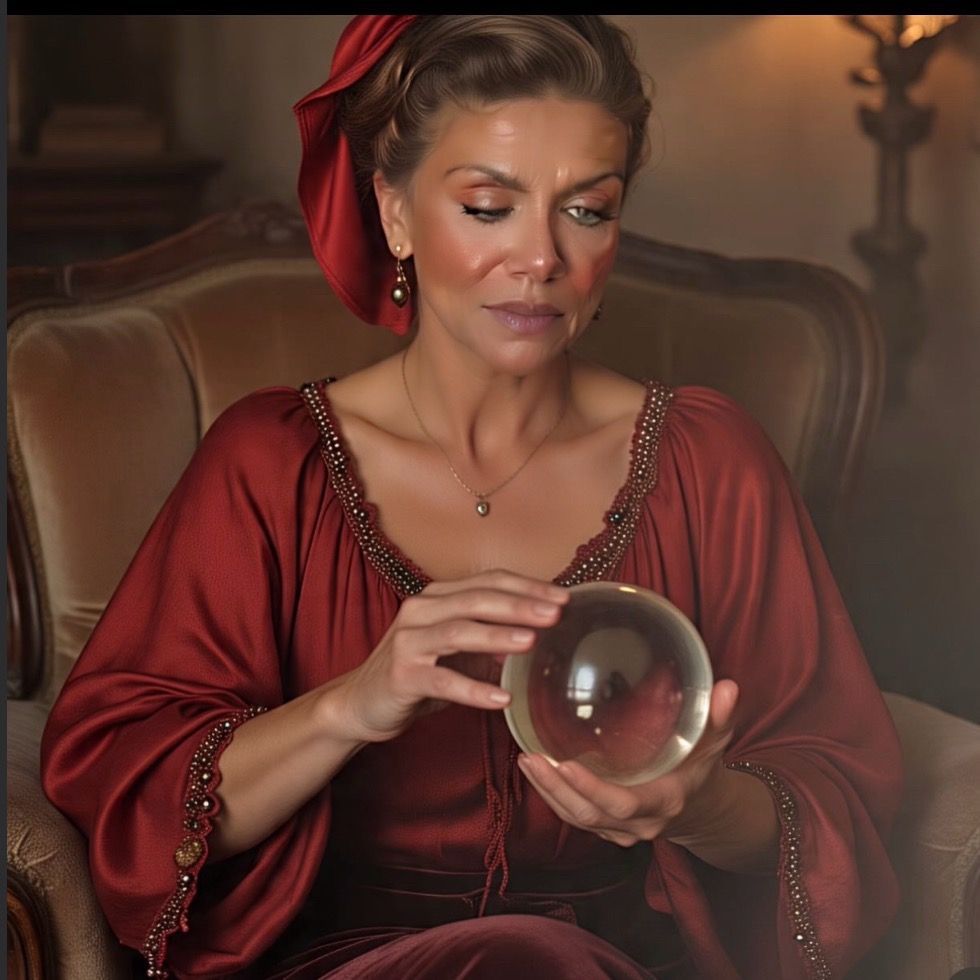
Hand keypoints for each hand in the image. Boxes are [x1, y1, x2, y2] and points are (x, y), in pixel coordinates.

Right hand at [334, 570, 569, 743]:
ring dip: (497, 636)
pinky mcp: (401, 675)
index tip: (565, 597)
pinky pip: (443, 681)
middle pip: (476, 599)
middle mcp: (421, 610)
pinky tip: (503, 698)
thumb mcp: (458, 652)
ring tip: (531, 642)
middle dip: (519, 605)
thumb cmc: (418, 672)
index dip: (527, 586)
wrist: (362, 702)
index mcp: (438, 597)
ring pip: (458, 631)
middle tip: (556, 614)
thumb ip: (492, 642)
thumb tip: (541, 637)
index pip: (488, 581)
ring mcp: (408, 640)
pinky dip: (474, 689)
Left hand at [516, 679, 739, 848]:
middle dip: (556, 788)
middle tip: (530, 758)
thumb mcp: (714, 742)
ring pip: (576, 818)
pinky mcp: (606, 827)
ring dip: (547, 792)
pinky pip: (574, 816)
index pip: (622, 803)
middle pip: (588, 814)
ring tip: (525, 760)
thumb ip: (718, 716)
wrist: (702, 809)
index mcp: (663, 802)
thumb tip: (728, 687)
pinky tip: (535, 769)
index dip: (592, 789)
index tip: (566, 764)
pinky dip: (552, 795)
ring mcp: (620, 830)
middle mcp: (638, 823)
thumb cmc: (702, 768)